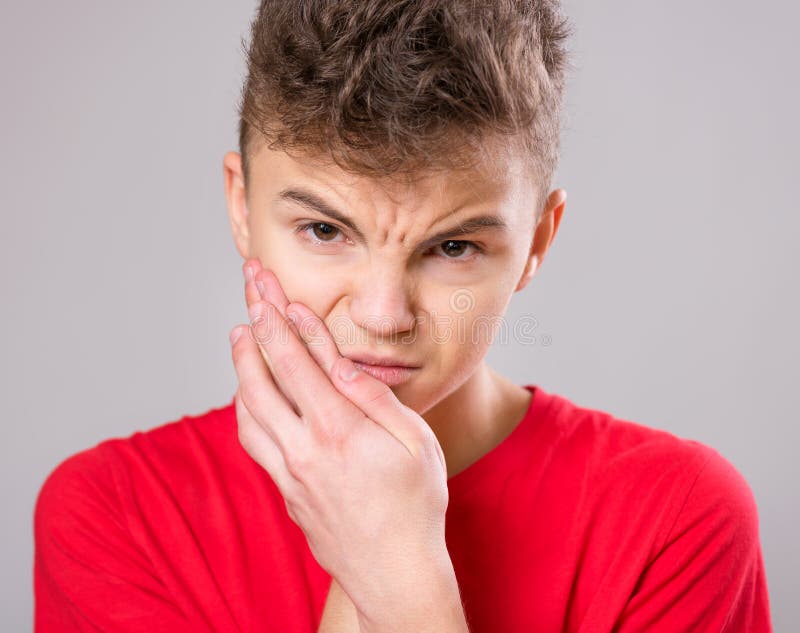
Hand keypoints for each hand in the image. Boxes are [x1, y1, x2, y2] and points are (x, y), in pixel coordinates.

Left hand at [229, 258, 454, 625]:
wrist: (393, 573)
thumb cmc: (415, 505)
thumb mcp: (414, 443)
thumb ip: (374, 398)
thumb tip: (340, 363)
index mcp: (339, 429)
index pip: (297, 361)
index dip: (279, 320)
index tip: (270, 290)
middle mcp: (304, 448)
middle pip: (261, 376)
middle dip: (251, 326)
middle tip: (248, 292)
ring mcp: (289, 472)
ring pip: (248, 409)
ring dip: (241, 367)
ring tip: (241, 337)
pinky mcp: (285, 491)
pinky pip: (253, 440)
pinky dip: (246, 407)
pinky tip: (250, 396)